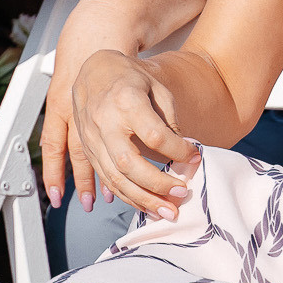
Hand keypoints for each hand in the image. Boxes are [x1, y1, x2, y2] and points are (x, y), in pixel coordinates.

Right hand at [55, 49, 200, 221]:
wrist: (93, 70)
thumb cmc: (130, 78)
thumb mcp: (156, 87)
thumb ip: (170, 119)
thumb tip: (184, 153)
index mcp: (126, 100)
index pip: (154, 134)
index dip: (178, 150)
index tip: (194, 155)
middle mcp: (104, 121)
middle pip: (130, 164)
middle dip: (158, 185)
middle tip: (182, 194)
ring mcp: (92, 138)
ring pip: (115, 178)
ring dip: (142, 200)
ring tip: (167, 211)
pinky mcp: (88, 150)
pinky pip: (106, 180)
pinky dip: (127, 197)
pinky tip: (146, 205)